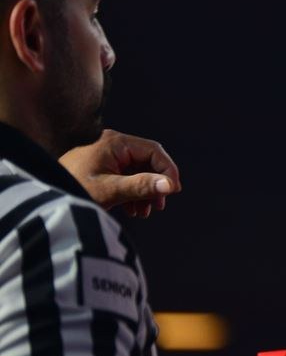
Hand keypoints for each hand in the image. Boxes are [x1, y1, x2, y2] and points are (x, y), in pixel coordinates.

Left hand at [59, 130, 180, 218]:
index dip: (167, 170)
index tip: (173, 191)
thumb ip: (141, 186)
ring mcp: (105, 158)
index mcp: (115, 143)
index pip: (153, 151)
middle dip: (154, 184)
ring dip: (144, 192)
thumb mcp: (110, 190)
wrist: (42, 201)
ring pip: (136, 172)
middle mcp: (112, 146)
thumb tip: (171, 185)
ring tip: (143, 212)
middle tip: (159, 205)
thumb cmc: (72, 190)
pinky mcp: (99, 171)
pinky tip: (132, 210)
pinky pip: (124, 178)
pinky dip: (131, 194)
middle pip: (146, 162)